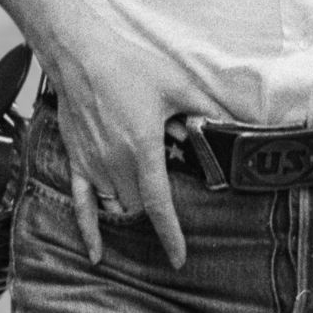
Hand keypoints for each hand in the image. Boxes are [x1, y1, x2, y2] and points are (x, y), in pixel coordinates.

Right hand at [38, 8, 209, 269]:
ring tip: (146, 201)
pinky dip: (88, 229)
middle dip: (156, 211)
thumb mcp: (176, 85)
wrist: (78, 53)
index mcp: (143, 149)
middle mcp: (115, 163)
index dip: (171, 235)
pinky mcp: (76, 160)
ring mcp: (93, 164)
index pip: (159, 206)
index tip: (179, 260)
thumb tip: (236, 123)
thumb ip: (206, 110)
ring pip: (116, 206)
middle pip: (139, 207)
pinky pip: (80, 203)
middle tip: (172, 196)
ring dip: (132, 210)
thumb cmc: (127, 65)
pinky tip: (96, 254)